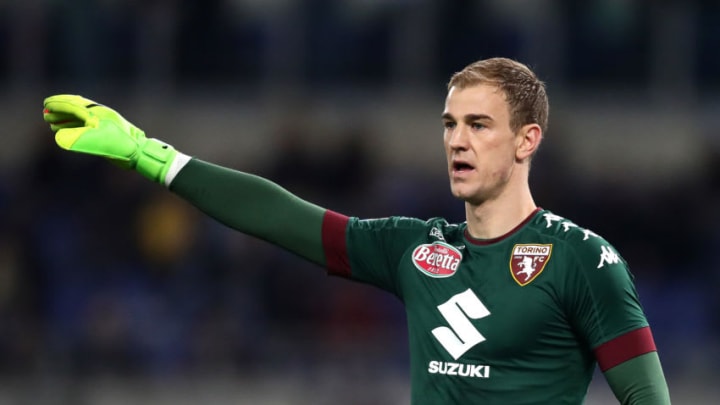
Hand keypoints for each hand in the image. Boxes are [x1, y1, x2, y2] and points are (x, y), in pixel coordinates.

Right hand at [43, 95, 176, 182]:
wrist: (140, 152)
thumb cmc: (122, 146)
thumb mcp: (99, 142)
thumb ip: (79, 139)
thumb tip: (59, 138)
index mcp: (99, 114)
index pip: (75, 106)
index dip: (60, 105)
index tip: (46, 105)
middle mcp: (101, 115)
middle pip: (77, 109)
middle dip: (61, 110)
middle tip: (45, 112)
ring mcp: (104, 123)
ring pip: (81, 118)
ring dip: (65, 119)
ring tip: (51, 123)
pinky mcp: (105, 132)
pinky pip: (86, 126)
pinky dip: (74, 127)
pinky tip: (67, 131)